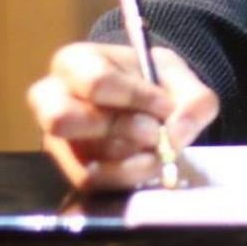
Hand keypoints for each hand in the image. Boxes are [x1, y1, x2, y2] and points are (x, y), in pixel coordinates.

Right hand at [27, 42, 218, 189]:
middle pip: (64, 120)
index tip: (165, 105)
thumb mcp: (182, 78)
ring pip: (83, 157)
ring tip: (157, 148)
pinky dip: (128, 176)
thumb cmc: (155, 82)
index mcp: (75, 62)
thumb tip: (176, 134)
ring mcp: (57, 138)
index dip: (135, 97)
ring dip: (132, 158)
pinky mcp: (69, 168)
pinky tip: (149, 163)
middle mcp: (52, 100)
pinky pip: (92, 182)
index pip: (95, 81)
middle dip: (121, 129)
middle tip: (155, 131)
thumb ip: (193, 100)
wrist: (151, 105)